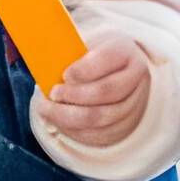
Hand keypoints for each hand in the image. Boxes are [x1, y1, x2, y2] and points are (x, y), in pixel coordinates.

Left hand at [37, 40, 152, 148]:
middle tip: (53, 94)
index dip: (84, 70)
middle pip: (106, 91)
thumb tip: (44, 66)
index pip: (107, 59)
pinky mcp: (126, 125)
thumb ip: (68, 54)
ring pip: (102, 117)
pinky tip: (58, 122)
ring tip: (48, 110)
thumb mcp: (84, 46)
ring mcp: (134, 104)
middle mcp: (134, 77)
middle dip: (75, 95)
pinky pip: (99, 134)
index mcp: (124, 51)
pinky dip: (75, 130)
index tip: (65, 76)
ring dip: (70, 116)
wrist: (114, 72)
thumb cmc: (91, 58)